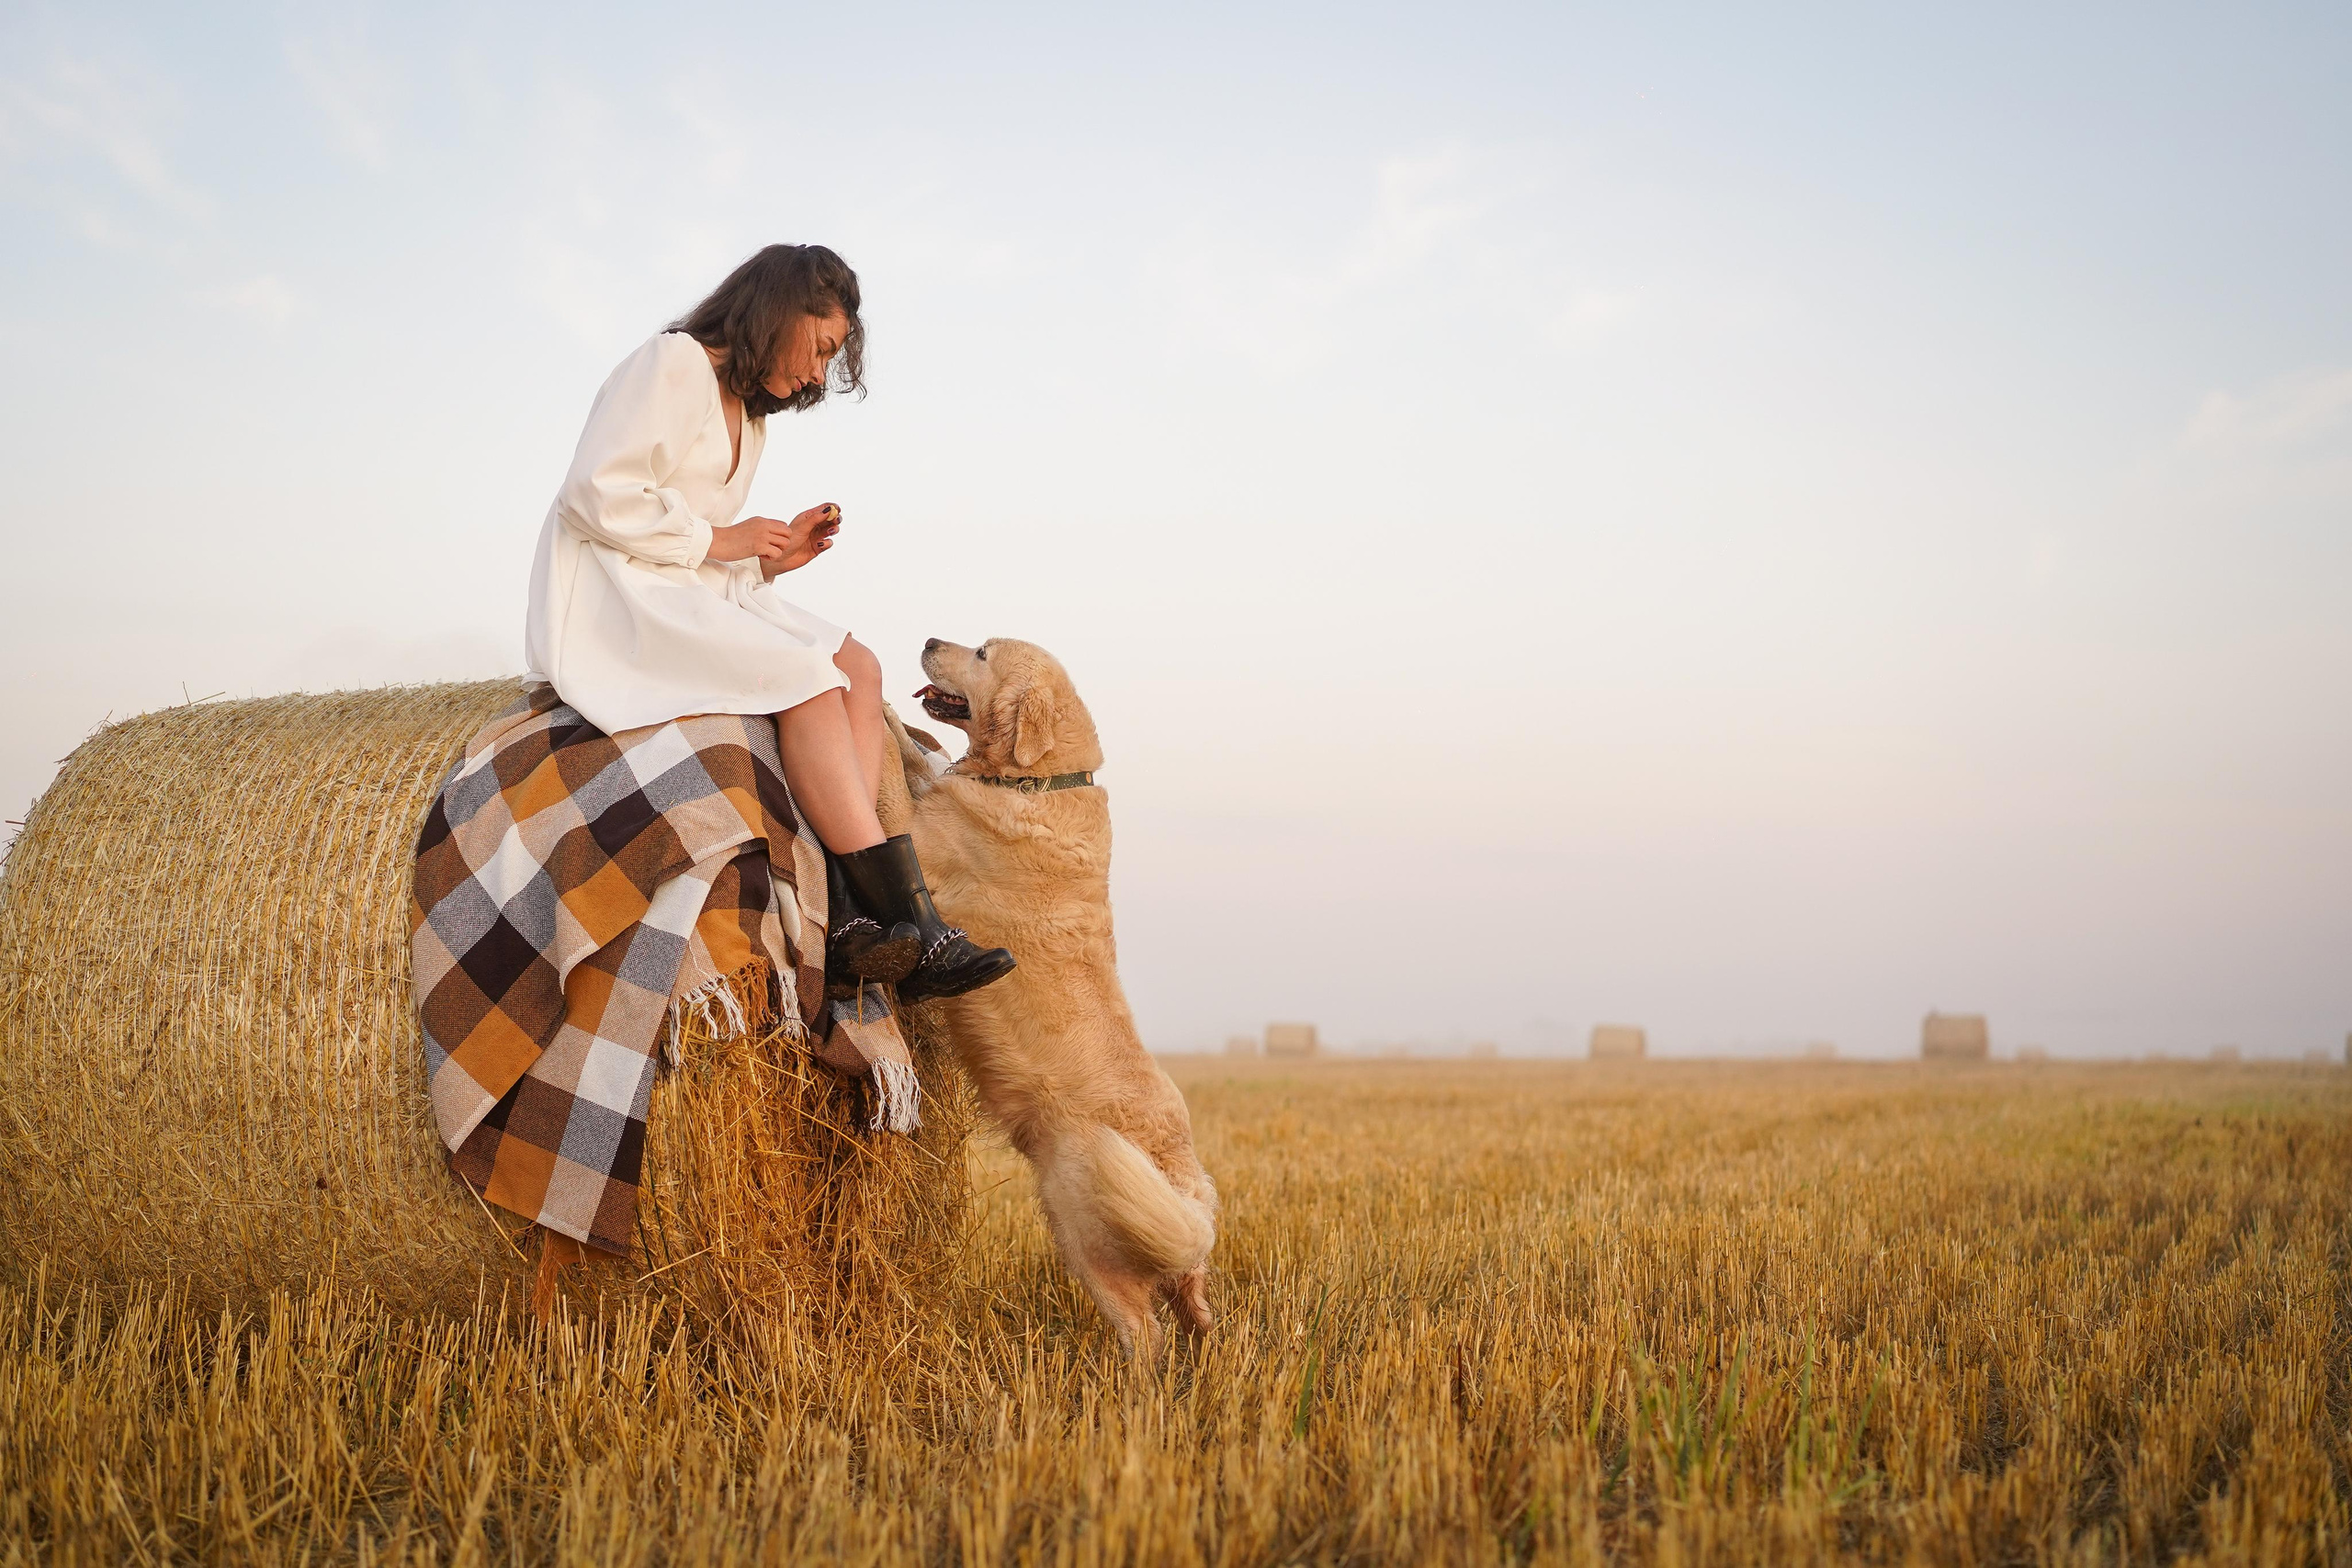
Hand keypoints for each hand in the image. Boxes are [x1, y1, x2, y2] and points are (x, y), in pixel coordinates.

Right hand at [707, 504, 839, 573]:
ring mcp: (762, 534)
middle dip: (782, 544)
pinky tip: (760, 557)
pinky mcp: (759, 545)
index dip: (780, 536)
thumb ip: (760, 529)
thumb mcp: (748, 528)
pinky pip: (777, 553)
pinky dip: (771, 558)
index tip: (770, 543)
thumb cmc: (730, 538)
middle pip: (788, 533)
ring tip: (764, 553)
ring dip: (777, 551)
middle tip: (770, 549)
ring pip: (785, 543)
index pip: (784, 525)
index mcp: (761, 520)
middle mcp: (763, 525)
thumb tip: (771, 536)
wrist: (716, 542)